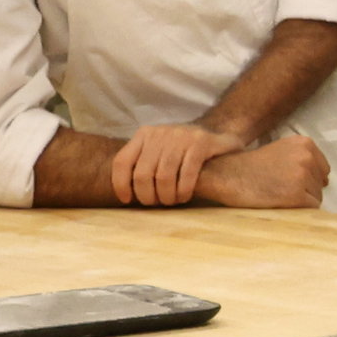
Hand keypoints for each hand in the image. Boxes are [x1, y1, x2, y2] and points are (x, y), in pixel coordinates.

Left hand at [112, 124, 233, 206]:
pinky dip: (183, 190)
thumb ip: (141, 162)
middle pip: (142, 174)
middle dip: (148, 196)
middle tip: (157, 203)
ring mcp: (181, 136)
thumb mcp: (158, 148)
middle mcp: (160, 133)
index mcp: (144, 134)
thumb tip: (122, 191)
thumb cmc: (181, 149)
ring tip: (172, 201)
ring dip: (167, 197)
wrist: (216, 132)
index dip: (120, 184)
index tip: (127, 200)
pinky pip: (186, 174)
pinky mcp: (201, 143)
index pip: (122, 161)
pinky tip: (184, 196)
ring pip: (164, 177)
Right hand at [200, 133, 326, 211]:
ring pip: (316, 197)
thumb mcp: (282, 150)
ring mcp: (302, 176)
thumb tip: (326, 181)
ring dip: (301, 201)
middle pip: (320, 184)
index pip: (323, 169)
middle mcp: (307, 157)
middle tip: (280, 187)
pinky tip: (280, 202)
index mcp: (305, 143)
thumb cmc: (253, 166)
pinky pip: (310, 209)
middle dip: (305, 190)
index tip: (289, 180)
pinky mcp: (297, 195)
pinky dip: (298, 210)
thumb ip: (304, 159)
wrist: (229, 175)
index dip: (308, 179)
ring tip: (278, 194)